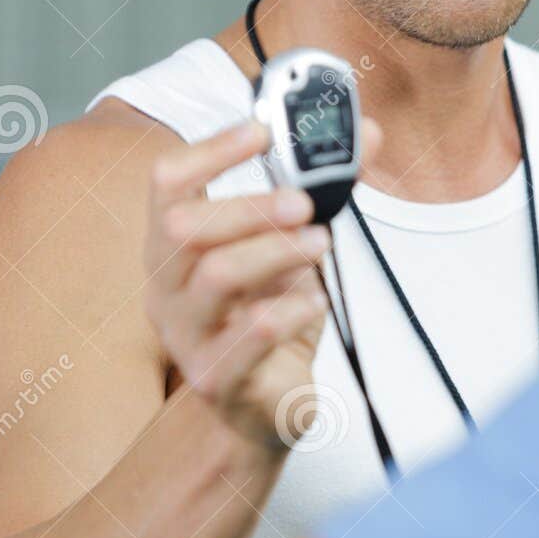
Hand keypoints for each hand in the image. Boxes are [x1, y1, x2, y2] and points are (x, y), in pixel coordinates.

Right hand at [143, 116, 377, 449]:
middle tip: (304, 202)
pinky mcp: (218, 378)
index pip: (167, 182)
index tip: (261, 131)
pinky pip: (246, 339)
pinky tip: (316, 299)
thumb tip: (371, 135)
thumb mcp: (296, 248)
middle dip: (249, 205)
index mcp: (176, 246)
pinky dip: (288, 311)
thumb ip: (325, 192)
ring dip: (274, 251)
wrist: (264, 406)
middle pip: (183, 227)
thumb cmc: (272, 321)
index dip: (210, 149)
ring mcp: (187, 335)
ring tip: (321, 243)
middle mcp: (168, 287)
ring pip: (215, 277)